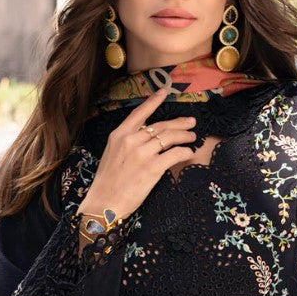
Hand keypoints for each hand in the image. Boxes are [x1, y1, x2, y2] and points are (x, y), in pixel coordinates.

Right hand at [77, 89, 196, 219]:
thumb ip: (127, 142)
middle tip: (191, 122)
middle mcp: (131, 141)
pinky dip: (184, 152)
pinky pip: (174, 154)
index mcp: (119, 135)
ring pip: (170, 138)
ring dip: (184, 136)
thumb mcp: (112, 154)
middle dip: (179, 123)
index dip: (153, 102)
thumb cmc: (108, 182)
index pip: (139, 113)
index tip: (164, 92)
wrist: (104, 202)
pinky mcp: (152, 168)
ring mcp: (142, 154)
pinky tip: (189, 153)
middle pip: (161, 126)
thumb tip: (147, 137)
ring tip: (192, 137)